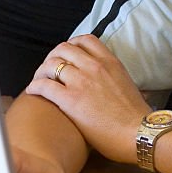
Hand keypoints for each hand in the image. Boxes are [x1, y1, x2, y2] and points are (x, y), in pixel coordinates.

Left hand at [26, 36, 147, 164]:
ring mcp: (82, 81)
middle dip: (52, 56)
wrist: (138, 132)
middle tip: (49, 68)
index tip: (66, 55)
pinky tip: (33, 91)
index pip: (85, 39)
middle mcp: (94, 66)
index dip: (71, 45)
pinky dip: (35, 86)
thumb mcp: (128, 85)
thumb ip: (116, 77)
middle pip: (64, 48)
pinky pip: (45, 86)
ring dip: (41, 71)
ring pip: (51, 64)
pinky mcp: (71, 100)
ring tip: (39, 80)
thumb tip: (118, 83)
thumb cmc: (136, 116)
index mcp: (110, 61)